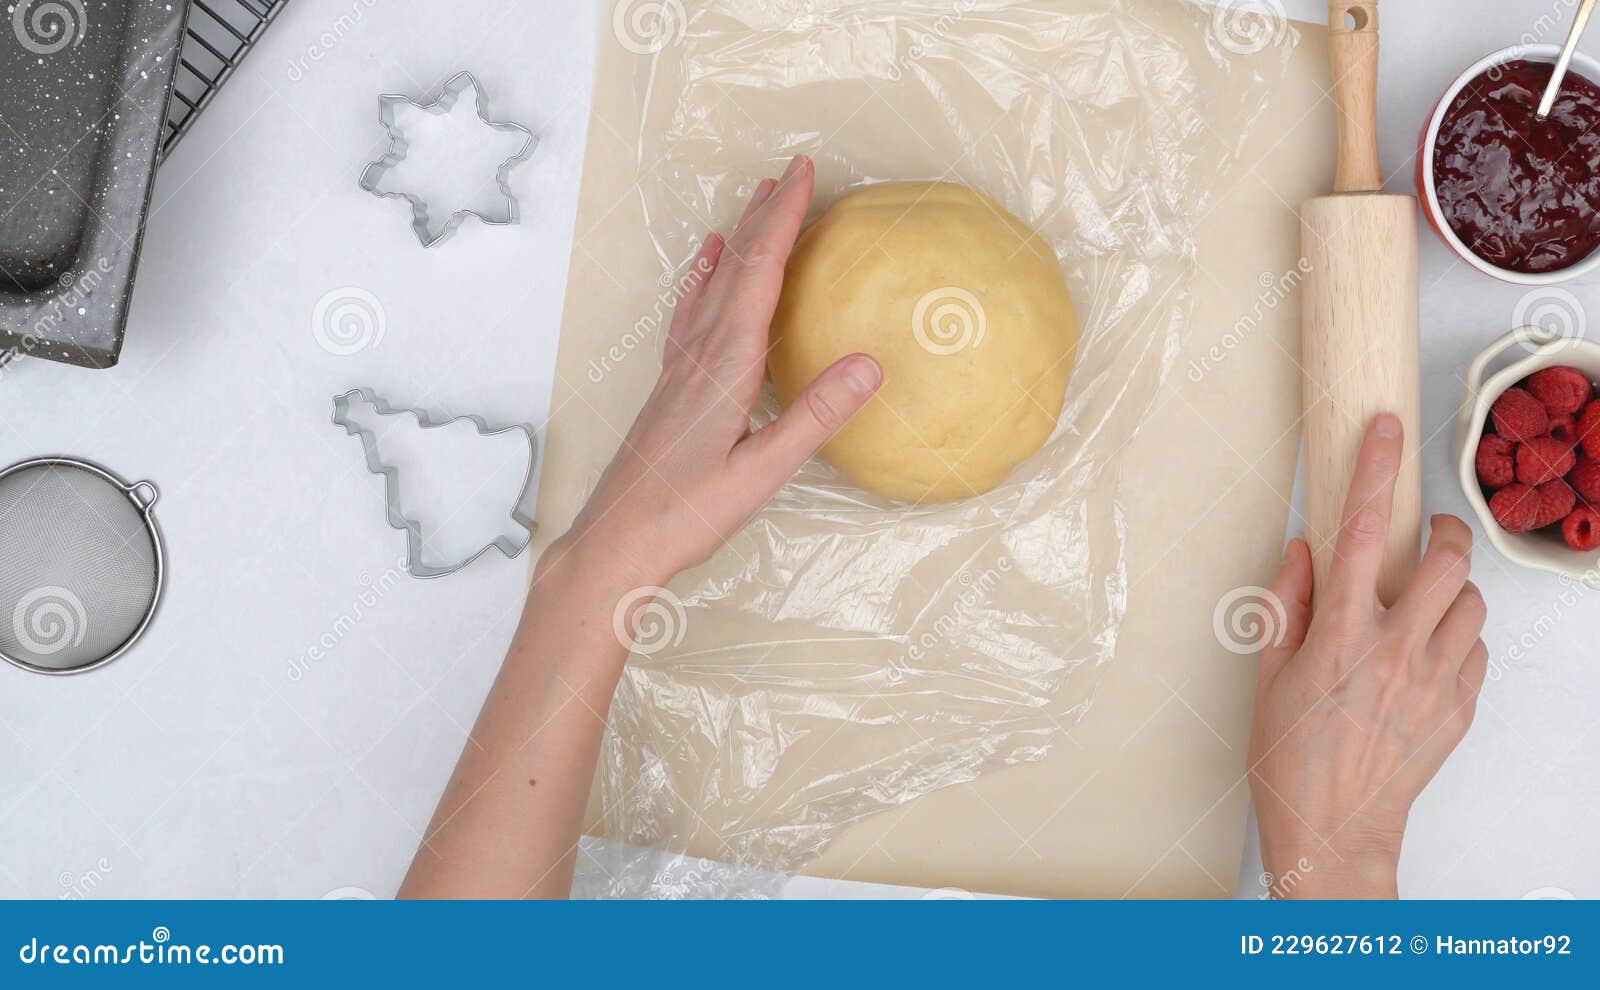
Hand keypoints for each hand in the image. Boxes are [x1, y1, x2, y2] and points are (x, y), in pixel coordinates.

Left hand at [559, 154, 881, 584]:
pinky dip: (705, 279)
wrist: (616, 542)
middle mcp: (699, 356)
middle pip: (737, 268)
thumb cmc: (686, 515)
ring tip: (755, 201)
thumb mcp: (761, 473)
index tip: (804, 174)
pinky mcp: (671, 387)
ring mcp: (680, 369)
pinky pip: (691, 314)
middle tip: (792, 170)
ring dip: (739, 239)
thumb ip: (814, 418)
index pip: (761, 276)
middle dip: (766, 215)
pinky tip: (706, 266)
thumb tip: (870, 364)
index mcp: (725, 367)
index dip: (784, 221)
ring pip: (713, 285)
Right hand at [1249, 414, 1486, 898]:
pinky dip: (1458, 637)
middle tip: (1425, 534)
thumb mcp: (1267, 676)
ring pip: (1473, 602)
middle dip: (1441, 532)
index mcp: (1338, 634)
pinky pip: (1476, 650)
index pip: (1360, 530)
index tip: (1384, 433)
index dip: (1375, 471)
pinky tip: (1427, 652)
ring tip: (1424, 602)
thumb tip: (1302, 553)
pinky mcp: (1458, 709)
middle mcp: (1395, 650)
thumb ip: (1285, 605)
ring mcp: (1434, 680)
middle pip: (1446, 559)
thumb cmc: (1288, 761)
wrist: (1331, 831)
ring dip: (1453, 589)